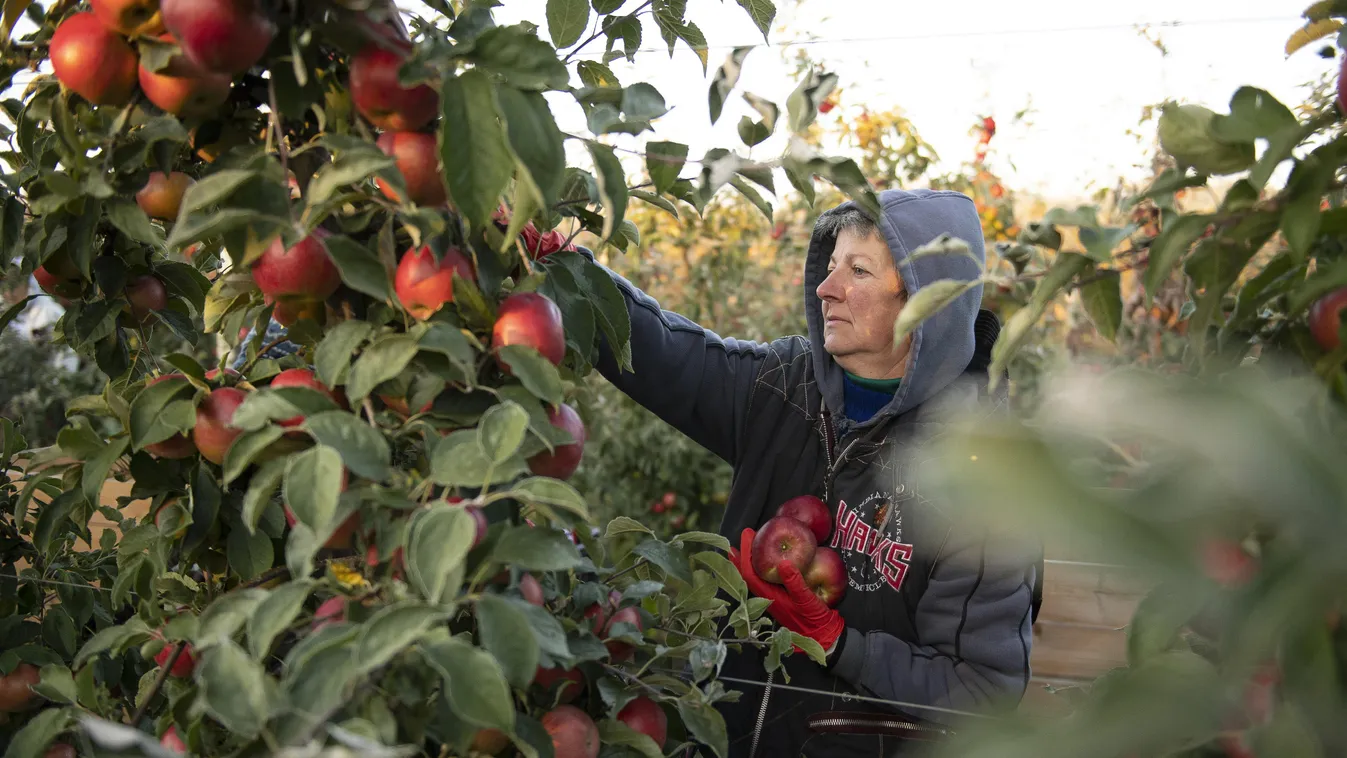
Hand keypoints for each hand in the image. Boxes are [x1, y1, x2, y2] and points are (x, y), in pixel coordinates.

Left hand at [730, 528, 845, 653]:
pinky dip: (765, 567)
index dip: (745, 554)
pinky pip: (767, 580)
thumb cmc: (815, 621)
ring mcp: (774, 599)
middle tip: (745, 536)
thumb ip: (796, 583)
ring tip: (752, 544)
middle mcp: (768, 598)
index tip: (746, 535)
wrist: (823, 637)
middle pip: (749, 574)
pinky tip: (771, 560)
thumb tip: (784, 563)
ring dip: (753, 560)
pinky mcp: (782, 599)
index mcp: (770, 598)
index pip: (750, 573)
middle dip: (744, 555)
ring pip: (757, 577)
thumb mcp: (808, 601)